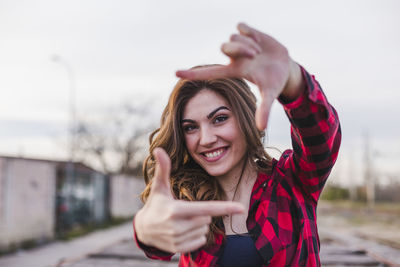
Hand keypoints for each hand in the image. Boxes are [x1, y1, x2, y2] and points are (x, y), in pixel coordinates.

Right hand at [134, 148, 243, 252]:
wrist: (143, 229)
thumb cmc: (156, 204)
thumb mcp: (159, 187)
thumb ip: (163, 168)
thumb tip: (158, 148)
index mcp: (175, 210)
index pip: (206, 209)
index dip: (224, 207)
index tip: (241, 208)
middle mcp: (177, 227)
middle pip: (207, 219)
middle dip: (201, 214)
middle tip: (184, 211)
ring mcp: (178, 240)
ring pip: (204, 230)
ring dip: (198, 225)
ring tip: (181, 221)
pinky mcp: (178, 249)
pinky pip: (200, 241)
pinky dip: (196, 236)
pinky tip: (182, 232)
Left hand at [176, 23, 303, 129]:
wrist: (286, 66)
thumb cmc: (274, 81)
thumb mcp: (269, 94)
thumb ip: (264, 109)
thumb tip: (261, 128)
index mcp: (234, 71)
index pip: (209, 72)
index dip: (193, 74)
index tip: (175, 74)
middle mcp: (233, 58)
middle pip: (224, 47)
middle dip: (240, 49)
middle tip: (254, 55)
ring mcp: (240, 44)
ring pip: (233, 37)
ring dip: (248, 44)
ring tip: (259, 51)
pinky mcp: (247, 32)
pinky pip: (241, 26)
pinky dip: (250, 32)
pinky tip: (258, 40)